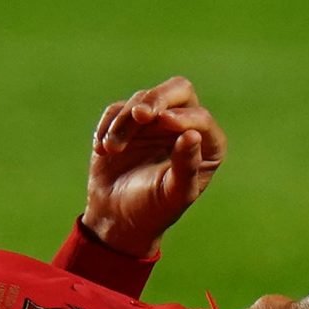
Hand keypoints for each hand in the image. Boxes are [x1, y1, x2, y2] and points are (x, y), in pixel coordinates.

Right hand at [84, 76, 225, 257]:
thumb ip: (185, 166)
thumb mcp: (172, 194)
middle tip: (139, 114)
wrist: (117, 218)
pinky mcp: (126, 122)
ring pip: (141, 100)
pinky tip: (102, 149)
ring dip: (124, 123)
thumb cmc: (153, 210)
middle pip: (178, 90)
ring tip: (111, 150)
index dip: (183, 117)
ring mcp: (154, 122)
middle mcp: (183, 127)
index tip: (163, 121)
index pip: (200, 117)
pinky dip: (107, 126)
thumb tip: (192, 135)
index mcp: (206, 145)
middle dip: (157, 98)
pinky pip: (116, 110)